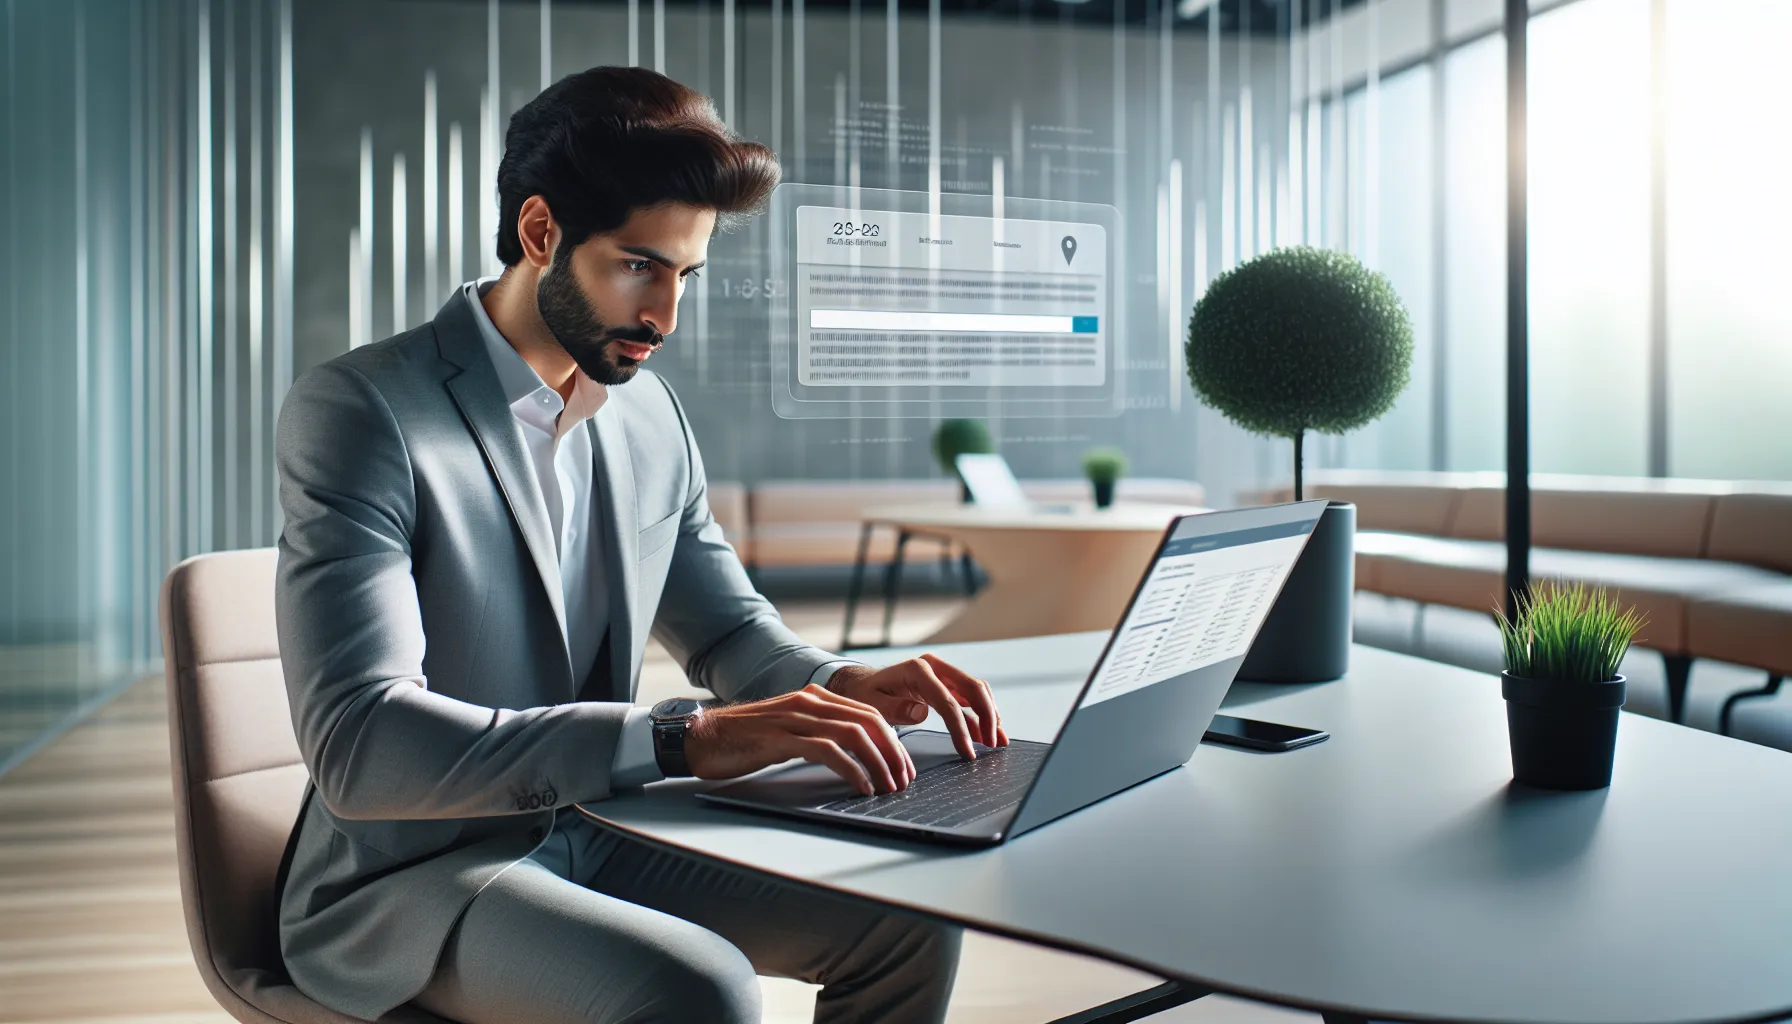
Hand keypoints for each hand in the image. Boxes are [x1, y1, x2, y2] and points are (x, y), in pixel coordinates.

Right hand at [684, 685, 915, 796]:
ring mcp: (795, 718)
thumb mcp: (789, 731)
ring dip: (878, 763)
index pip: (868, 714)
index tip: (903, 767)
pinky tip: (861, 786)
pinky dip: (852, 770)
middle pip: (868, 722)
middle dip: (893, 753)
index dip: (893, 741)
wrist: (701, 738)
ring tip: (888, 787)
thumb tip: (853, 756)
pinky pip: (827, 751)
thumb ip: (818, 734)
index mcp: (814, 698)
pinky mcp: (781, 738)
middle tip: (904, 779)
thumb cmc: (744, 740)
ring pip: (853, 734)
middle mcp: (808, 702)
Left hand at [827, 654, 1007, 759]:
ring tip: (997, 743)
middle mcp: (935, 666)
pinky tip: (988, 734)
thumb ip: (895, 708)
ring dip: (990, 716)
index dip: (960, 728)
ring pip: (977, 691)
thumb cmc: (864, 695)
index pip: (947, 701)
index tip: (968, 751)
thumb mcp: (871, 703)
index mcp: (917, 669)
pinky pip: (970, 698)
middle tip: (992, 745)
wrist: (862, 685)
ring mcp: (943, 674)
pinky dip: (982, 715)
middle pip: (972, 688)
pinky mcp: (946, 684)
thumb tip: (922, 711)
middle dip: (987, 717)